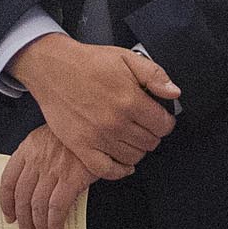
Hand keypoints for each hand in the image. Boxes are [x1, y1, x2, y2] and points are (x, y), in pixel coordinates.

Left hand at [0, 126, 95, 228]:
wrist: (99, 121)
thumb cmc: (77, 130)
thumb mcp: (51, 135)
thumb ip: (38, 156)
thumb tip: (32, 187)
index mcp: (29, 147)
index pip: (8, 180)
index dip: (6, 202)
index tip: (9, 215)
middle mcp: (37, 159)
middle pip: (22, 197)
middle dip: (23, 221)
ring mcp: (53, 169)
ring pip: (37, 206)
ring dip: (38, 226)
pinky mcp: (71, 178)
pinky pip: (56, 208)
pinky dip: (54, 223)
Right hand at [8, 34, 179, 177]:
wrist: (54, 69)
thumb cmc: (89, 63)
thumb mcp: (127, 58)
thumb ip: (154, 74)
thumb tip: (174, 92)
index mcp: (130, 100)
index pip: (163, 125)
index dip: (165, 121)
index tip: (160, 118)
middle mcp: (115, 122)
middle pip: (150, 143)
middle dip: (152, 134)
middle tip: (143, 124)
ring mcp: (98, 137)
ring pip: (133, 157)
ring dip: (137, 149)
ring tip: (131, 136)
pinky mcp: (81, 146)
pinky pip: (106, 170)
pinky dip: (118, 170)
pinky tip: (122, 162)